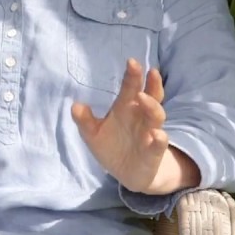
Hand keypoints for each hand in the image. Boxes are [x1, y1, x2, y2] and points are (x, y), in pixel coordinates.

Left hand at [71, 58, 199, 194]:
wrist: (126, 173)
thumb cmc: (111, 146)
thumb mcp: (93, 134)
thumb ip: (85, 120)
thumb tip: (75, 105)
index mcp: (126, 107)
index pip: (131, 88)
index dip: (132, 75)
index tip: (131, 61)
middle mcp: (141, 116)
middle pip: (149, 96)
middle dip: (149, 84)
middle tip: (148, 70)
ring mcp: (150, 132)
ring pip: (156, 116)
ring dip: (152, 107)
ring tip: (143, 98)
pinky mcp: (154, 152)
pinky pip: (159, 144)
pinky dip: (159, 139)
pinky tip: (156, 135)